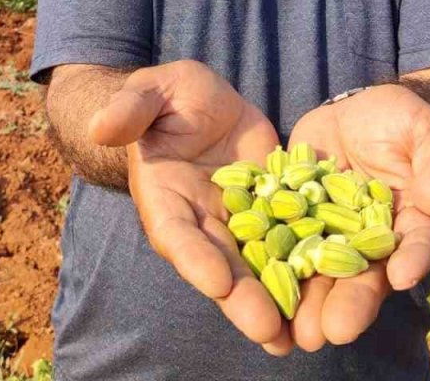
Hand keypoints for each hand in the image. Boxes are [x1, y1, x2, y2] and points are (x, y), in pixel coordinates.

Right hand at [88, 59, 292, 354]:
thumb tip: (100, 126)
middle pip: (219, 266)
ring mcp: (238, 220)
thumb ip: (129, 110)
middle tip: (268, 331)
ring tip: (297, 337)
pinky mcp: (273, 208)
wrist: (202, 101)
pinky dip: (306, 267)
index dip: (194, 258)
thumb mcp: (150, 93)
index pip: (176, 234)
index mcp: (164, 199)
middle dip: (242, 299)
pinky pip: (290, 238)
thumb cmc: (167, 97)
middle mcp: (200, 221)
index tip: (215, 283)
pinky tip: (330, 294)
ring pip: (256, 265)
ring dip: (275, 300)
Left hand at [286, 83, 429, 349]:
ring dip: (307, 301)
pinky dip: (269, 263)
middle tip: (333, 331)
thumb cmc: (404, 120)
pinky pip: (279, 240)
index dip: (411, 260)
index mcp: (409, 223)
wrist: (357, 112)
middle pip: (362, 274)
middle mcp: (368, 238)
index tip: (402, 277)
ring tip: (294, 331)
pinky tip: (256, 286)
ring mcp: (328, 231)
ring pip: (319, 270)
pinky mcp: (293, 216)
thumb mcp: (428, 131)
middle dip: (349, 304)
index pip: (415, 245)